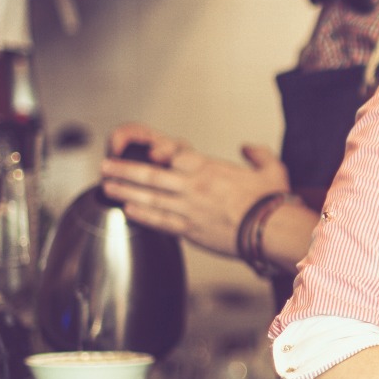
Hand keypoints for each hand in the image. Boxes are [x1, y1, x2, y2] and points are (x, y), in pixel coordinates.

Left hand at [99, 126, 290, 258]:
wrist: (271, 230)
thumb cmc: (272, 202)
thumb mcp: (272, 169)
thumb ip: (258, 154)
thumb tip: (247, 147)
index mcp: (210, 169)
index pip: (174, 155)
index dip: (155, 152)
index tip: (141, 151)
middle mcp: (194, 187)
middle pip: (151, 176)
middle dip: (125, 170)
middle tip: (105, 168)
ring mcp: (189, 209)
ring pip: (149, 198)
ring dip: (125, 192)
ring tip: (108, 188)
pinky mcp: (191, 231)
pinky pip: (160, 221)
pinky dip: (142, 215)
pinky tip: (128, 211)